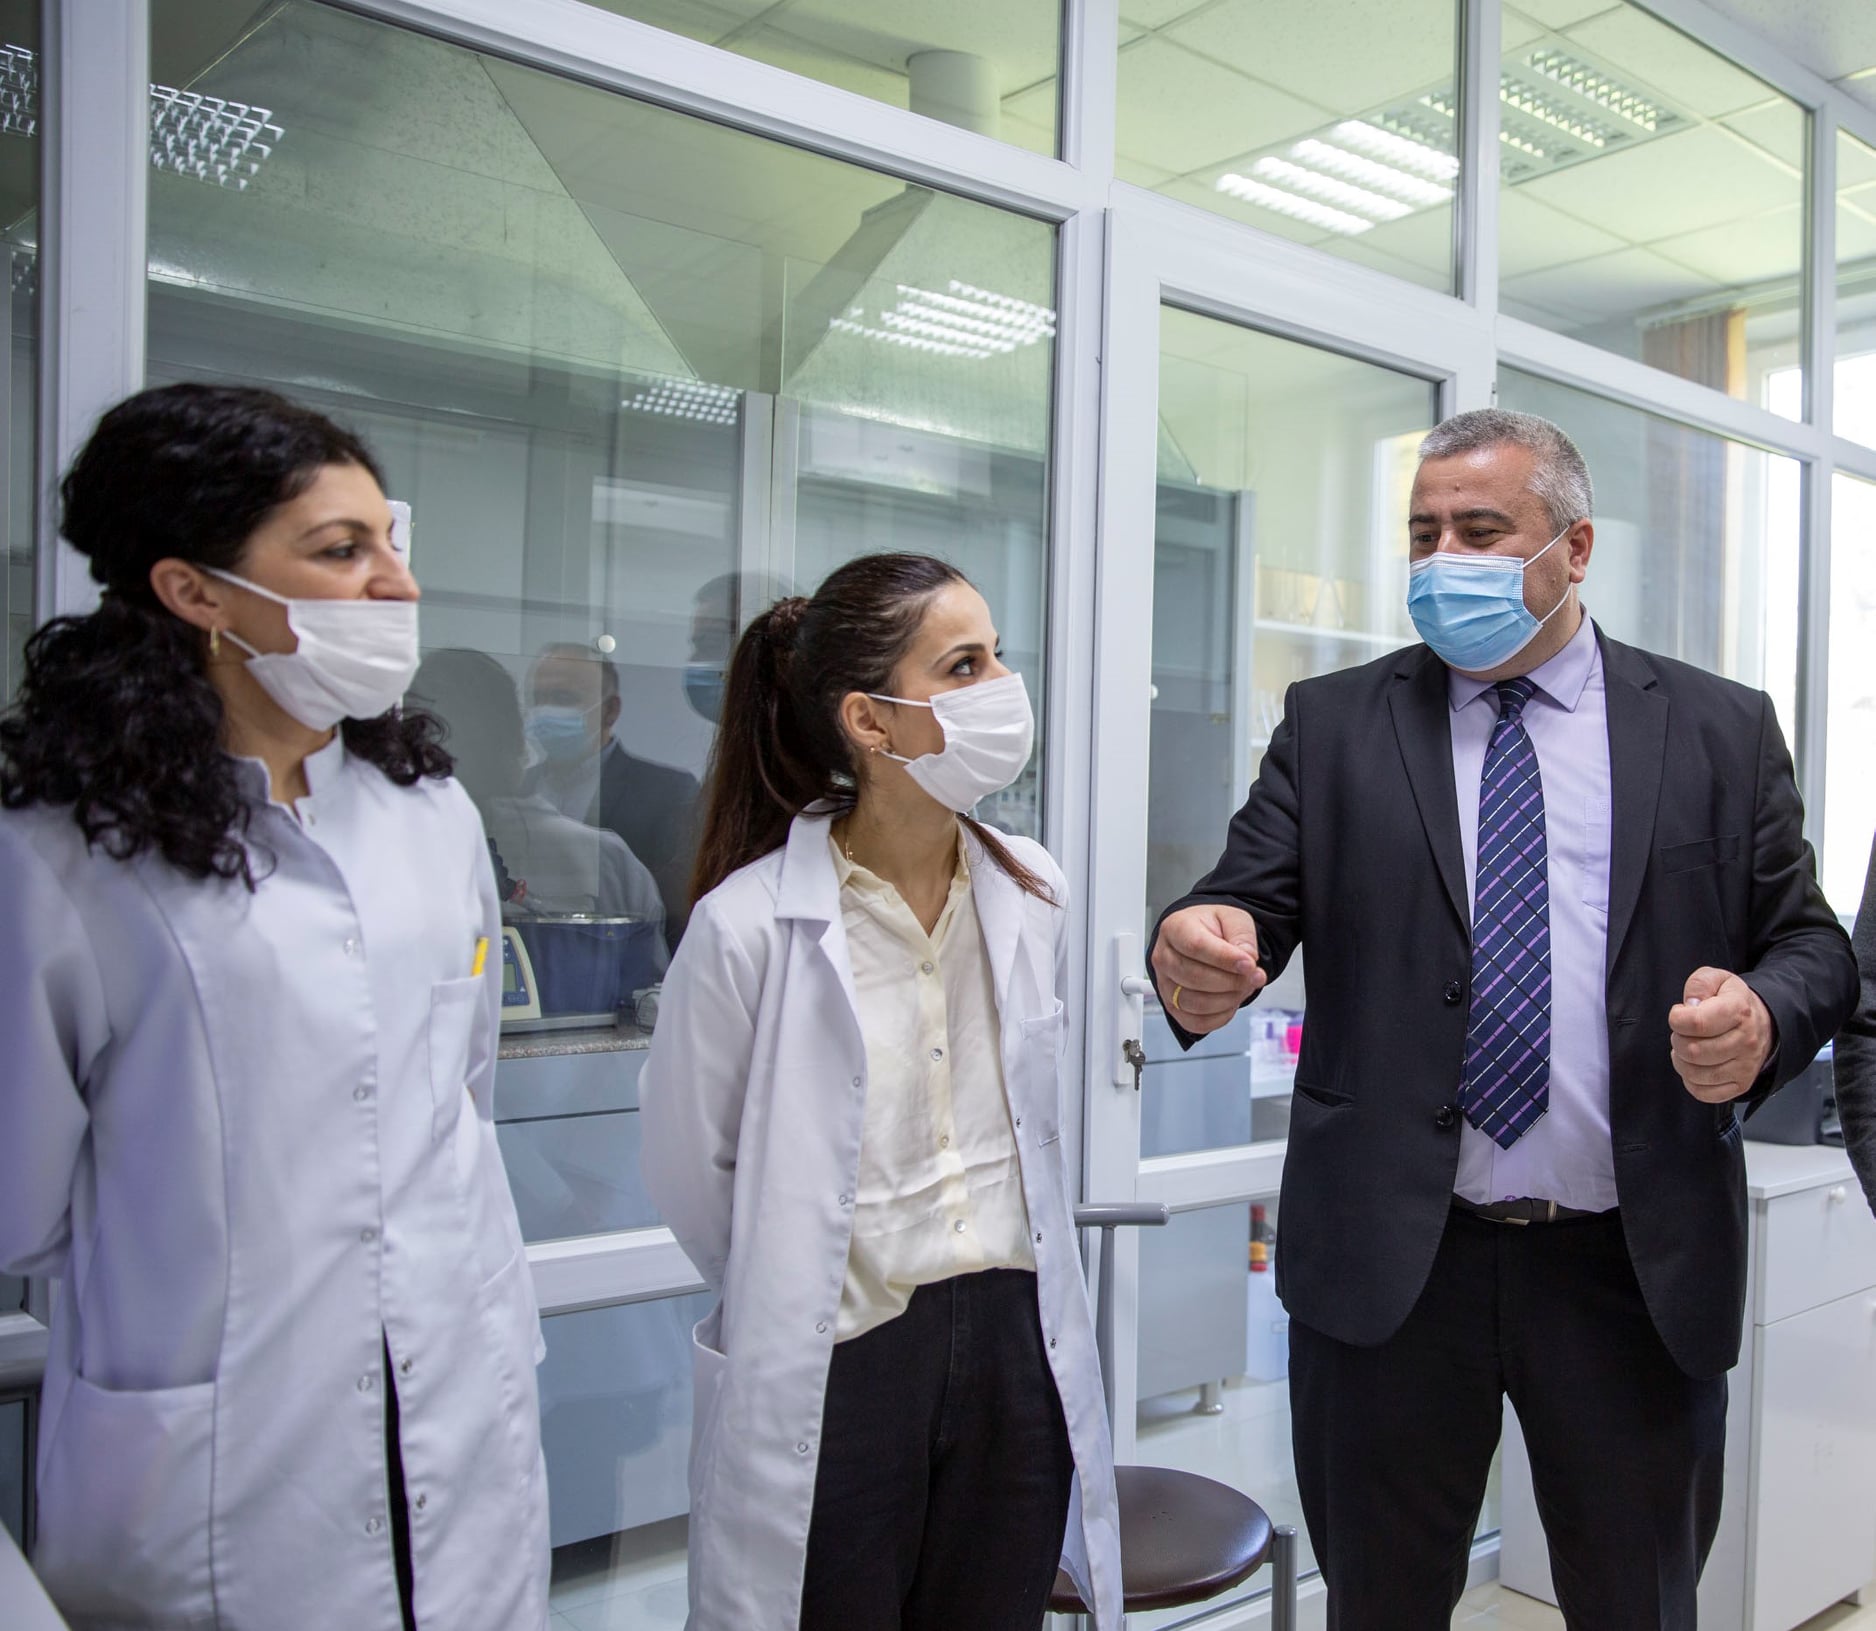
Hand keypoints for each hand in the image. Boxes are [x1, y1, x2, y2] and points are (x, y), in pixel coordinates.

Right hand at [1152, 905, 1265, 1034]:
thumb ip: (1243, 936)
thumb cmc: (1214, 929)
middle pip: (1195, 977)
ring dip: (1228, 999)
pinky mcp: (1173, 1007)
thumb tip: (1247, 960)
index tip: (1249, 965)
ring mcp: (1165, 985)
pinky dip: (1220, 1016)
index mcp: (1175, 928)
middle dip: (1232, 981)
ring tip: (1243, 987)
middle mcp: (1164, 957)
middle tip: (1252, 976)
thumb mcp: (1234, 920)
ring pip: (1195, 1003)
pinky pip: (1196, 1022)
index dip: (1225, 959)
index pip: (1196, 947)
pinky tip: (1231, 1001)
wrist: (1204, 939)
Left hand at [1669, 967, 1774, 1103]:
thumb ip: (1699, 983)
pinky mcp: (1740, 1085)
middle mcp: (1746, 1042)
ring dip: (1681, 1060)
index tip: (1680, 1013)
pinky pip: (1703, 1093)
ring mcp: (1745, 1067)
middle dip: (1677, 1039)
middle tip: (1684, 1032)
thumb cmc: (1731, 1001)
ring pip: (1695, 1074)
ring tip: (1689, 1047)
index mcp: (1739, 1011)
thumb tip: (1691, 1004)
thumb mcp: (1717, 979)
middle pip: (1693, 1051)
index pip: (1696, 1023)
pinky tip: (1696, 1065)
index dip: (1677, 1018)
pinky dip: (1691, 1081)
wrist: (1762, 1023)